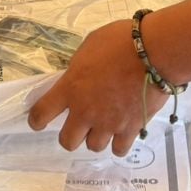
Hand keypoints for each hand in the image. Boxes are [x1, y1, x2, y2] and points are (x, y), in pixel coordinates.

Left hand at [27, 19, 165, 155]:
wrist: (154, 52)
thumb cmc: (120, 41)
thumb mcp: (89, 47)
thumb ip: (79, 68)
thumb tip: (78, 77)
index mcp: (70, 88)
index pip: (41, 114)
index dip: (36, 120)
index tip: (38, 122)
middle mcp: (85, 111)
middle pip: (67, 141)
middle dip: (71, 135)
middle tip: (79, 124)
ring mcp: (108, 123)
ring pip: (94, 147)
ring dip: (96, 137)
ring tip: (104, 125)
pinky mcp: (130, 129)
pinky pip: (119, 149)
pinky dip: (119, 143)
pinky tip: (122, 133)